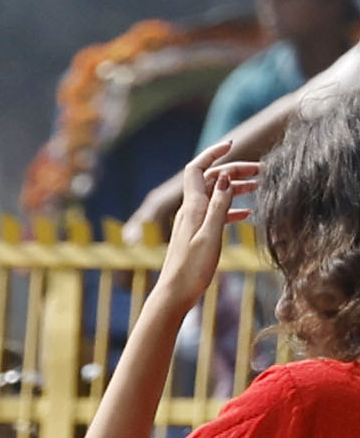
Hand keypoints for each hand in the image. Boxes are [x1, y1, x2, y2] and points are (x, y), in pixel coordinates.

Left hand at [153, 153, 264, 315]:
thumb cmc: (192, 268)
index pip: (197, 169)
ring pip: (215, 195)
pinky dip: (231, 208)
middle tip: (261, 170)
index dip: (213, 153)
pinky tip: (248, 212)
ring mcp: (193, 222)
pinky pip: (215, 213)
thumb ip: (218, 206)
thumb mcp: (210, 235)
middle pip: (211, 180)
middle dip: (234, 170)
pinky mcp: (197, 234)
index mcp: (192, 207)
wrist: (175, 294)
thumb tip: (223, 176)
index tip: (233, 144)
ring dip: (235, 187)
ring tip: (259, 186)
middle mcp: (190, 211)